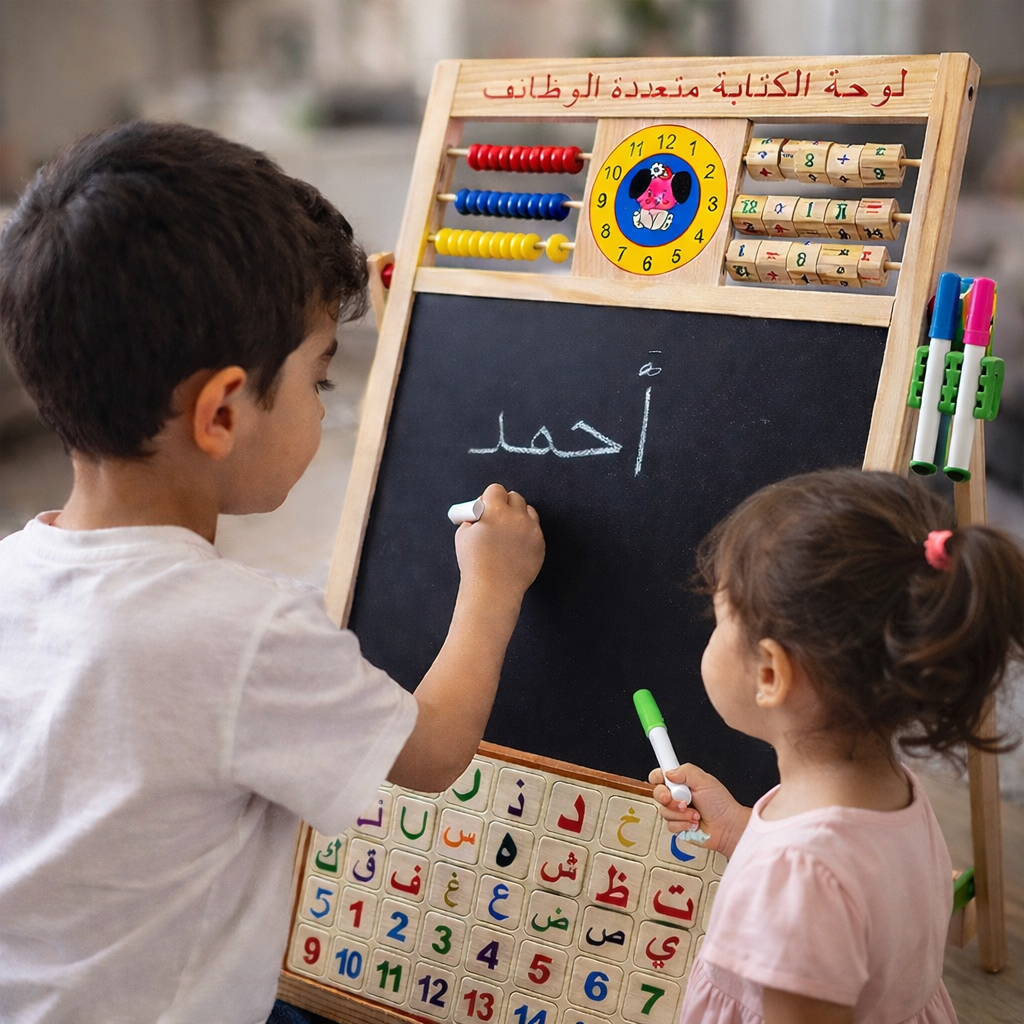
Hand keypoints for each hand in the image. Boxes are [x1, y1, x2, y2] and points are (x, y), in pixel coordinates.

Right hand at [454, 483, 543, 605]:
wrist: (493, 590)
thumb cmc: (476, 565)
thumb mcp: (463, 535)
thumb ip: (472, 518)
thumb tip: (480, 513)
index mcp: (495, 511)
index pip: (496, 489)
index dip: (490, 497)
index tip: (486, 506)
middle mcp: (516, 517)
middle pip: (515, 497)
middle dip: (506, 504)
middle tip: (497, 518)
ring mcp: (531, 530)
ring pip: (529, 512)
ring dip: (519, 517)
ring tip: (507, 532)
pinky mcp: (540, 544)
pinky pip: (535, 530)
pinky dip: (526, 534)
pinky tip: (515, 546)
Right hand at [649, 762, 750, 858]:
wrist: (728, 828)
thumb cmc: (721, 804)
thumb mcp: (705, 781)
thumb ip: (686, 771)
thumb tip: (669, 773)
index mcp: (682, 782)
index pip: (660, 775)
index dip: (657, 777)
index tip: (662, 780)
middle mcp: (677, 796)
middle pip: (657, 793)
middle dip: (666, 797)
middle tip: (680, 800)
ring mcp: (677, 811)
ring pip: (663, 811)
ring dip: (680, 813)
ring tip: (695, 813)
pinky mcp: (678, 826)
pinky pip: (670, 825)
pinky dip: (682, 824)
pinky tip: (693, 822)